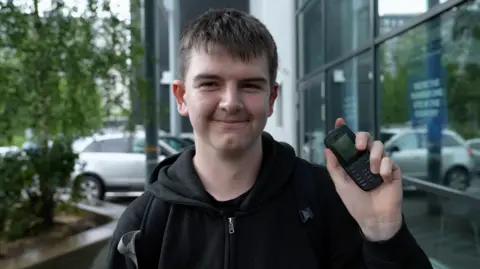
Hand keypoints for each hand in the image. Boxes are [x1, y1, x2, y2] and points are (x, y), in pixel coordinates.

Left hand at [325, 118, 402, 241]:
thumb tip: (327, 149)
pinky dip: (384, 168)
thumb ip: (334, 168)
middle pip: (367, 138)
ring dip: (374, 155)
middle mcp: (366, 160)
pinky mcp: (393, 171)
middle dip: (363, 137)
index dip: (344, 131)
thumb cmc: (356, 203)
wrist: (374, 219)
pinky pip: (389, 161)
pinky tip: (382, 179)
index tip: (339, 121)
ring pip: (379, 146)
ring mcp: (380, 165)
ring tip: (371, 170)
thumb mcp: (341, 185)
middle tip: (359, 147)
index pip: (349, 143)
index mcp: (353, 162)